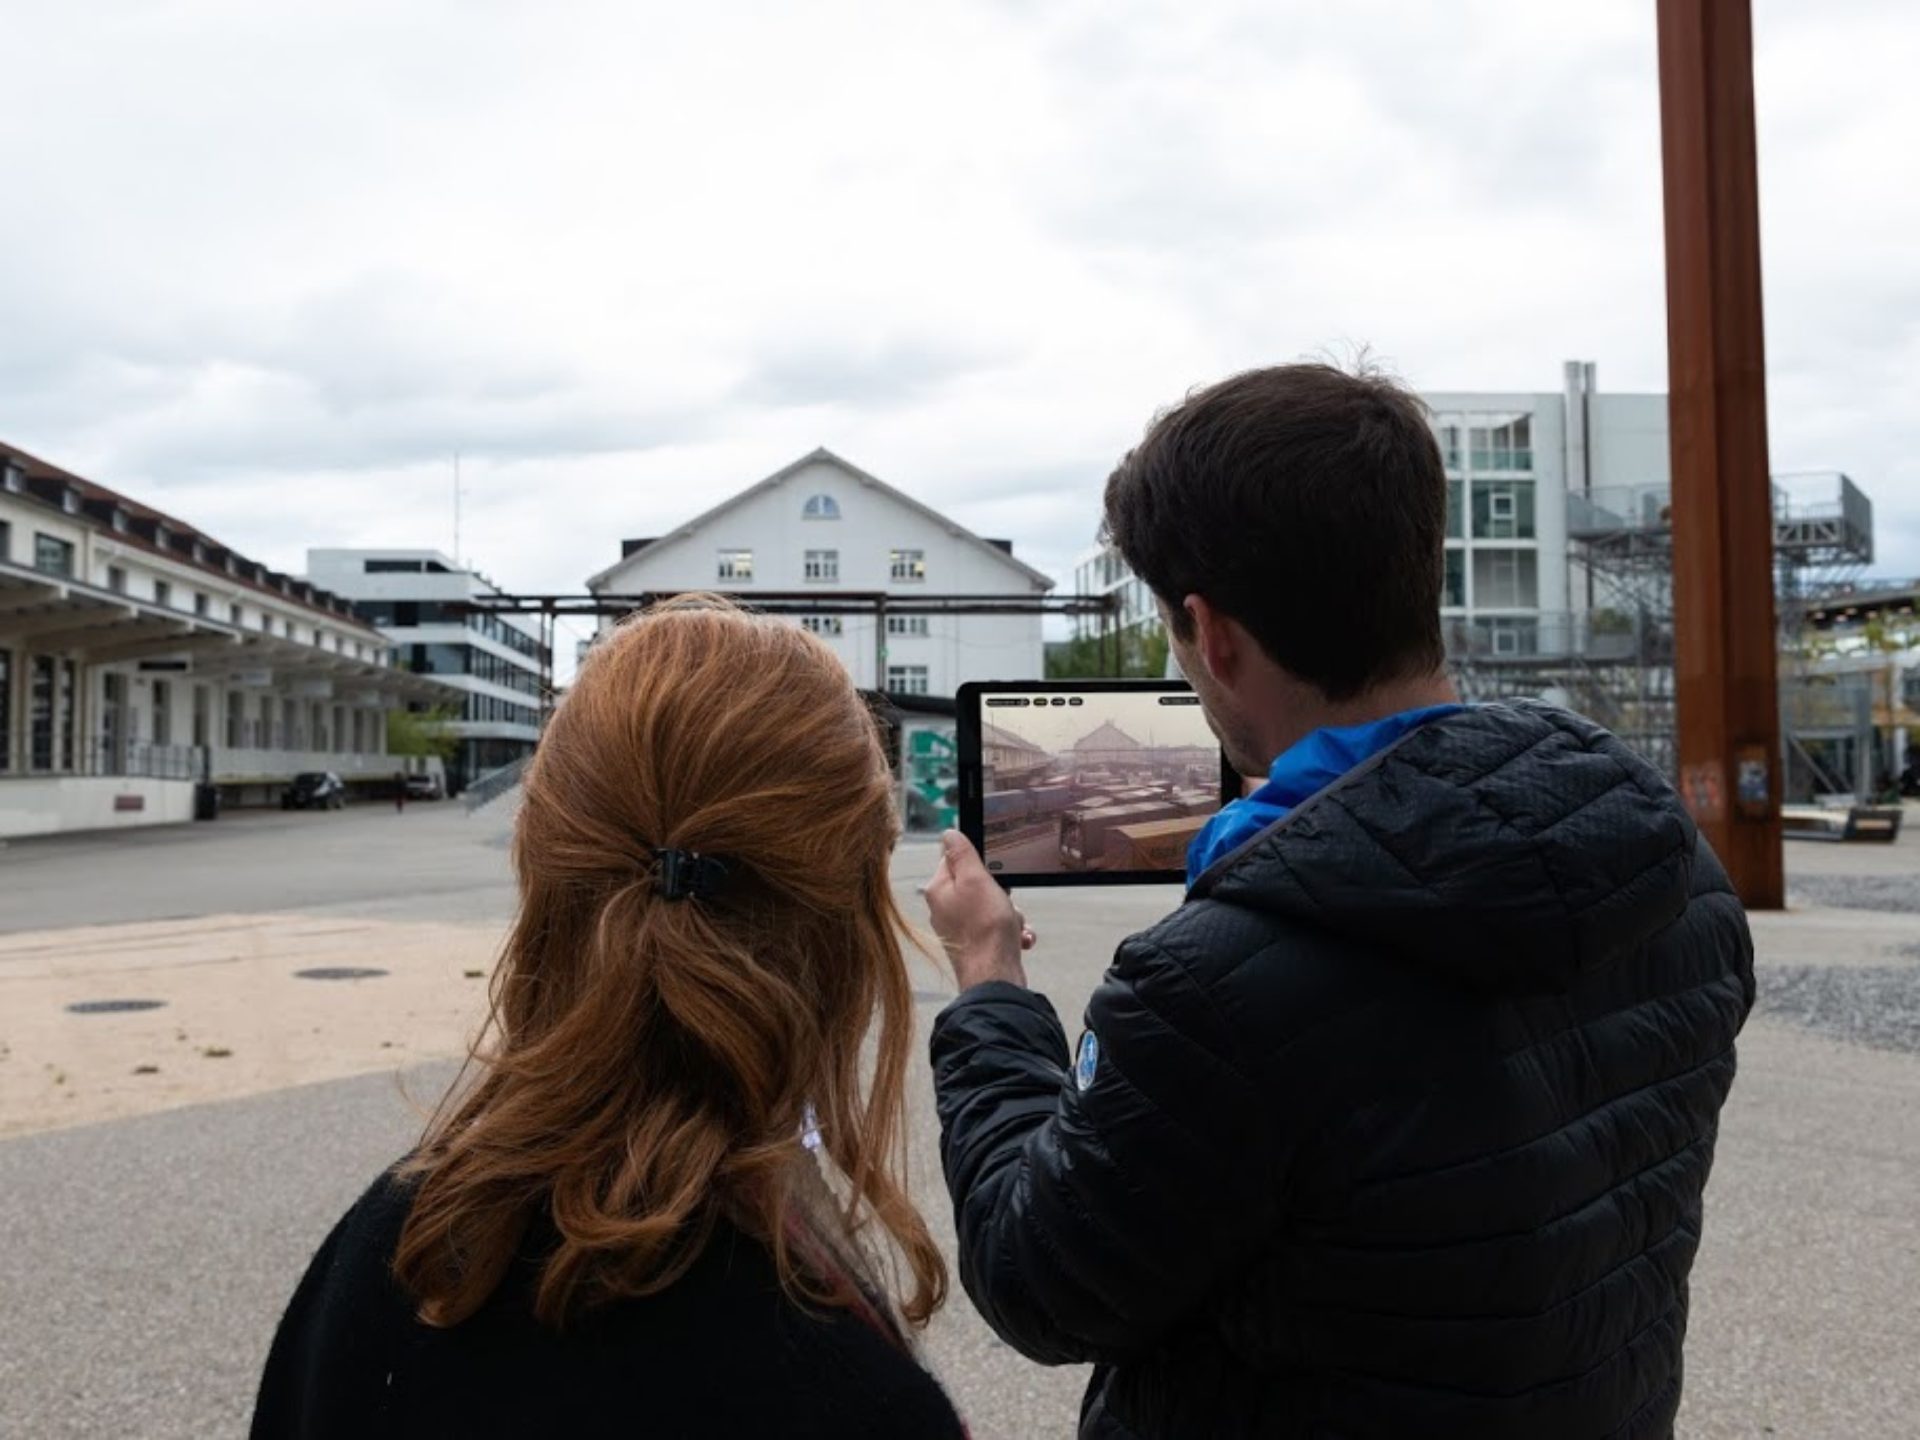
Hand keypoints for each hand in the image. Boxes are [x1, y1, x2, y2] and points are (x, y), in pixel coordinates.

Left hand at [924, 830, 1034, 991]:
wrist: (995, 978)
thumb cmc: (985, 931)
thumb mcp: (976, 880)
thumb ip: (962, 854)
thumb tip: (949, 833)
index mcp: (938, 890)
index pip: (955, 860)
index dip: (979, 864)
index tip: (992, 874)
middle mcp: (944, 909)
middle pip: (978, 884)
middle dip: (1001, 892)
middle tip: (1004, 902)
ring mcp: (960, 928)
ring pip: (992, 906)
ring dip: (1010, 913)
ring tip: (1012, 925)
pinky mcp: (976, 944)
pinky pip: (997, 928)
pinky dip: (1012, 932)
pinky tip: (1019, 939)